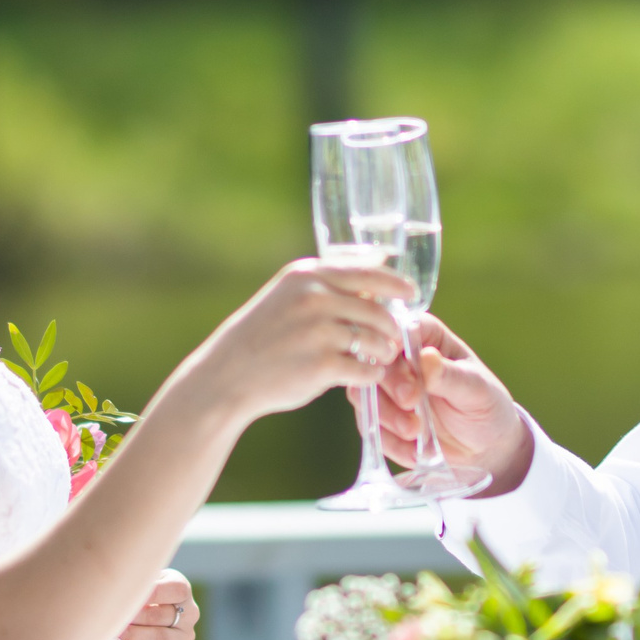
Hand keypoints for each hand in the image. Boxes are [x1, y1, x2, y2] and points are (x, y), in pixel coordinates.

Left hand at [118, 571, 195, 639]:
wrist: (142, 619)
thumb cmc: (139, 595)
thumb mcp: (143, 582)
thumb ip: (137, 583)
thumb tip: (119, 590)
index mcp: (182, 591)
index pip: (175, 589)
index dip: (153, 592)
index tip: (129, 594)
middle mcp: (188, 616)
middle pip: (163, 616)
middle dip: (135, 616)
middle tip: (113, 616)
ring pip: (161, 639)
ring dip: (136, 637)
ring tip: (117, 634)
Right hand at [180, 258, 410, 424]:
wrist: (228, 374)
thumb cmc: (263, 335)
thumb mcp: (288, 295)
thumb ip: (328, 282)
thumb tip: (379, 262)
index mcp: (308, 276)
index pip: (368, 272)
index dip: (395, 282)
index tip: (411, 291)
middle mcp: (314, 298)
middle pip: (377, 309)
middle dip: (392, 326)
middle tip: (394, 338)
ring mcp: (318, 332)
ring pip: (376, 340)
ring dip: (384, 351)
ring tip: (380, 357)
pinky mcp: (322, 365)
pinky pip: (366, 369)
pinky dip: (371, 374)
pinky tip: (364, 376)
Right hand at [374, 314, 532, 494]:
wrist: (485, 445)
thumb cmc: (485, 405)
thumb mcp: (476, 390)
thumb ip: (450, 376)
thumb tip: (427, 358)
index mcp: (426, 337)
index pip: (399, 328)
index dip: (395, 345)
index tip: (409, 370)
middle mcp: (400, 358)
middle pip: (374, 361)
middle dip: (391, 384)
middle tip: (412, 403)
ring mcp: (386, 389)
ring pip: (363, 394)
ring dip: (386, 416)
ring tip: (415, 432)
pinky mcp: (380, 417)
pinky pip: (370, 427)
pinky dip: (390, 441)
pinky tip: (414, 451)